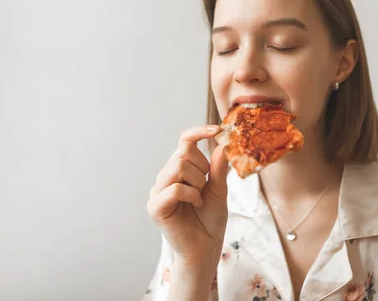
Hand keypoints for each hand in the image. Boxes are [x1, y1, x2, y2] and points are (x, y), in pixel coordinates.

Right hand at [147, 124, 228, 264]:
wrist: (205, 247)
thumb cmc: (210, 220)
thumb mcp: (219, 190)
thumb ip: (218, 168)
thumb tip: (221, 144)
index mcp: (179, 170)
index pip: (184, 141)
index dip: (198, 131)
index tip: (217, 129)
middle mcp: (165, 177)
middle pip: (183, 153)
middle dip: (202, 168)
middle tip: (206, 186)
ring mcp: (157, 191)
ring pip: (178, 167)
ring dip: (197, 182)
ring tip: (200, 198)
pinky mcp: (155, 207)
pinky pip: (174, 188)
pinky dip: (191, 195)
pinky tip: (196, 205)